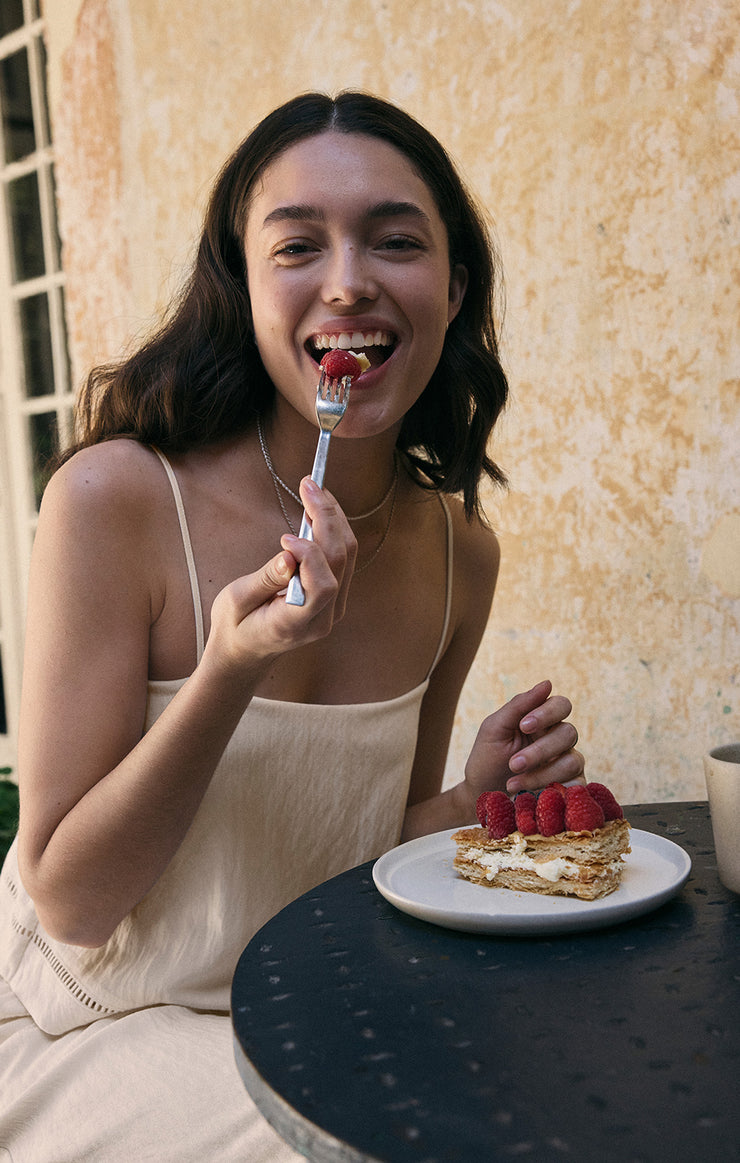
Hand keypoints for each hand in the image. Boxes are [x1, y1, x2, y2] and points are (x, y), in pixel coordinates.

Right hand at [205, 478, 355, 678]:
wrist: (246, 651)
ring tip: (315, 490)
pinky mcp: (333, 597)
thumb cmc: (235, 625)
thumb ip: (265, 579)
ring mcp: (332, 609)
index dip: (310, 555)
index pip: (321, 586)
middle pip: (338, 563)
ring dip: (333, 519)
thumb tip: (289, 555)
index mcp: (295, 624)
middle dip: (326, 519)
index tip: (285, 537)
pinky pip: (342, 559)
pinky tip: (319, 510)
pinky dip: (333, 530)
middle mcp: (323, 618)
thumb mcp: (237, 602)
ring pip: (346, 557)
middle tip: (309, 485)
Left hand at [464, 680, 583, 801]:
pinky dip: (552, 789)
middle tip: (513, 764)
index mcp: (542, 721)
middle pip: (569, 733)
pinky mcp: (570, 789)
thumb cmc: (487, 759)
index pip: (561, 705)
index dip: (547, 713)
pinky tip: (532, 795)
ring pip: (572, 760)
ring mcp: (567, 764)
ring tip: (512, 783)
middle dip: (540, 750)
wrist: (480, 796)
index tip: (523, 726)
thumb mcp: (495, 729)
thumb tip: (547, 683)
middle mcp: (559, 740)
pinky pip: (576, 785)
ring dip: (541, 773)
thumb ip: (519, 705)